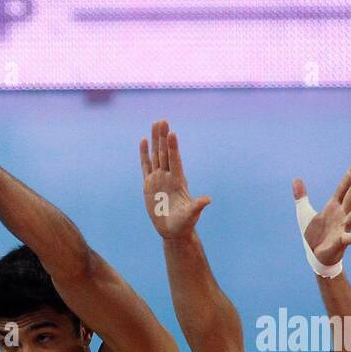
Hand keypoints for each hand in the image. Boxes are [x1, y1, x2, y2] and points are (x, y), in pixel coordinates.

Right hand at [140, 120, 209, 239]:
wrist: (173, 230)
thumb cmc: (184, 223)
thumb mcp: (191, 214)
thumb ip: (197, 206)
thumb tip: (207, 200)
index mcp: (178, 181)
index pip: (174, 160)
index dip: (173, 148)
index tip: (172, 133)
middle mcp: (168, 177)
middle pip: (164, 153)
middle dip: (162, 137)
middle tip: (161, 121)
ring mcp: (158, 179)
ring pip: (156, 155)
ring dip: (155, 140)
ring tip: (155, 124)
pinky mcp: (149, 185)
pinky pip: (146, 166)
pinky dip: (144, 154)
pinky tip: (143, 141)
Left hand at [294, 161, 350, 266]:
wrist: (316, 255)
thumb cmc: (314, 234)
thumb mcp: (304, 213)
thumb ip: (301, 196)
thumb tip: (296, 179)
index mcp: (333, 206)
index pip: (343, 187)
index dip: (350, 175)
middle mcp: (341, 214)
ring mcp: (343, 227)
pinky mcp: (340, 241)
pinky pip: (350, 238)